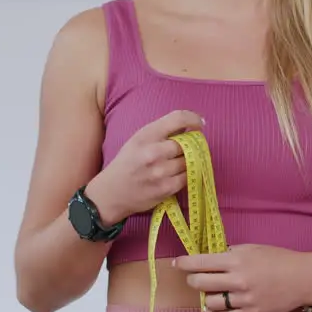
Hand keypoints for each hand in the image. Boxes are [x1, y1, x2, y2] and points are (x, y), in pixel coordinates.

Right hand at [85, 110, 204, 223]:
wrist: (112, 192)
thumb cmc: (127, 163)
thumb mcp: (138, 140)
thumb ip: (161, 133)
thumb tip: (189, 127)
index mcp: (145, 135)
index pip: (177, 118)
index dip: (193, 118)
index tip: (199, 124)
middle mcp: (153, 152)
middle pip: (187, 142)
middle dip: (192, 145)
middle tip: (190, 147)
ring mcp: (160, 172)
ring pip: (190, 161)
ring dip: (190, 161)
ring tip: (181, 162)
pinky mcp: (166, 189)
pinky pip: (187, 177)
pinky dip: (186, 175)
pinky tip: (178, 174)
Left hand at [173, 244, 311, 311]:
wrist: (303, 278)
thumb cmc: (278, 258)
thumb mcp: (251, 248)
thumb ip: (229, 253)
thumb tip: (208, 258)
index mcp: (236, 259)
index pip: (200, 262)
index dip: (184, 263)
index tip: (177, 263)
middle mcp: (237, 280)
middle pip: (199, 282)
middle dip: (192, 279)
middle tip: (194, 277)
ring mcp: (243, 299)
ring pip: (209, 302)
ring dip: (204, 296)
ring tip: (210, 291)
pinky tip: (213, 307)